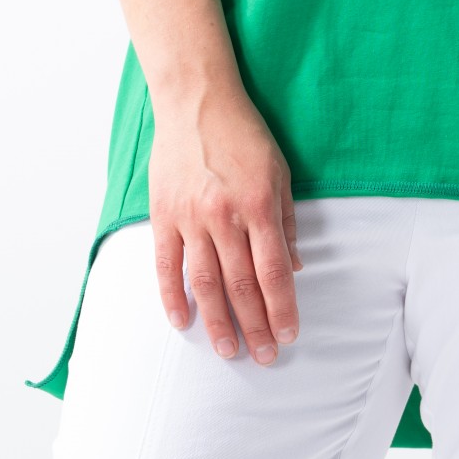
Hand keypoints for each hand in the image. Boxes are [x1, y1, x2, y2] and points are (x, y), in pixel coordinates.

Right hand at [147, 81, 303, 364]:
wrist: (196, 101)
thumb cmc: (244, 134)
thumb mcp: (279, 171)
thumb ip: (288, 221)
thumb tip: (295, 268)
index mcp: (259, 206)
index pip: (274, 271)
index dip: (282, 308)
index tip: (289, 335)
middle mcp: (225, 217)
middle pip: (241, 285)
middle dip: (255, 326)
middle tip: (264, 357)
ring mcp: (190, 218)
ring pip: (204, 283)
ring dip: (217, 322)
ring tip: (228, 350)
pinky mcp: (163, 215)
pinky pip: (166, 265)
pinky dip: (172, 296)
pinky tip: (182, 322)